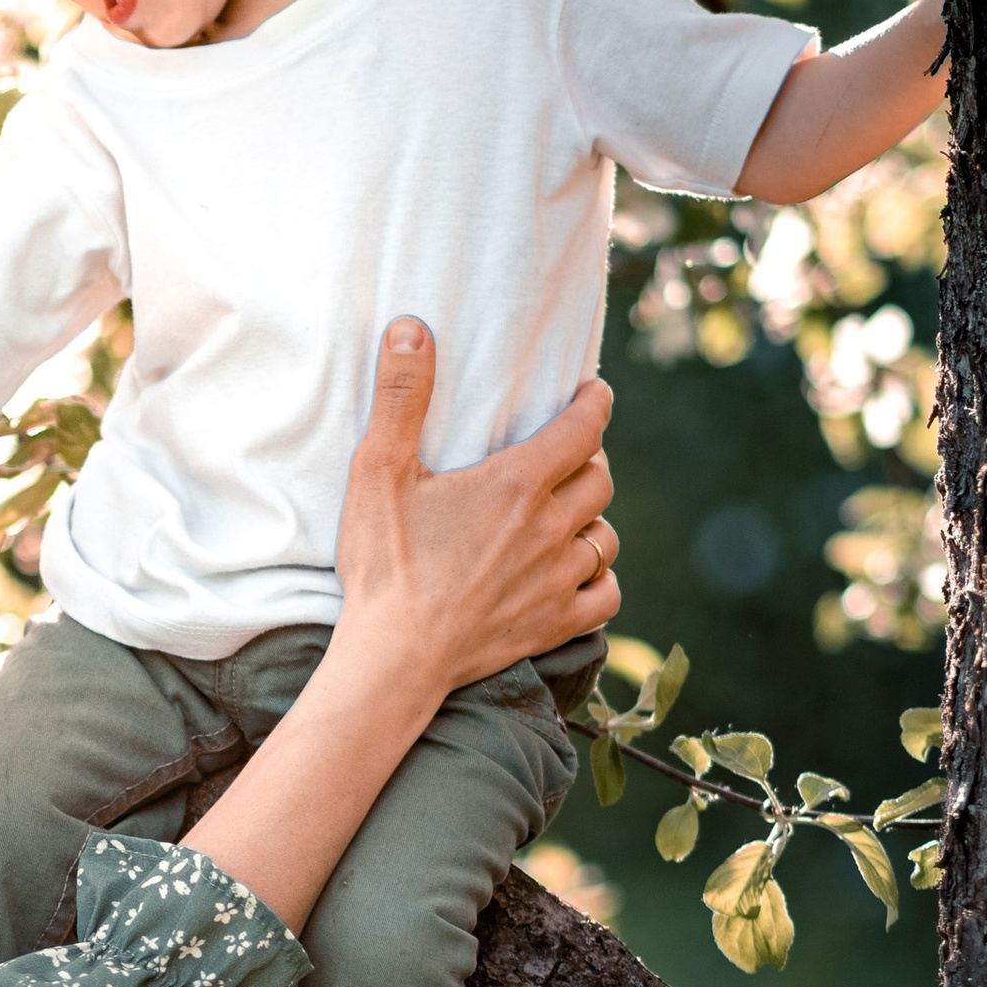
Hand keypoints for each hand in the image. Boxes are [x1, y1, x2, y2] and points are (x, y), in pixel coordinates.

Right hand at [332, 318, 618, 695]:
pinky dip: (600, 580)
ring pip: (606, 537)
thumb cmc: (384, 564)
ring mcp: (557, 580)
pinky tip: (579, 573)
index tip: (595, 393)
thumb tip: (411, 328)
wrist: (394, 658)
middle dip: (590, 459)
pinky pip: (606, 595)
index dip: (595, 404)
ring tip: (571, 514)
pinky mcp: (554, 624)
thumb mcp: (380, 472)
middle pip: (600, 479)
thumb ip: (401, 397)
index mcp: (517, 484)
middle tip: (568, 454)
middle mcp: (550, 528)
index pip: (584, 428)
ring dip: (593, 519)